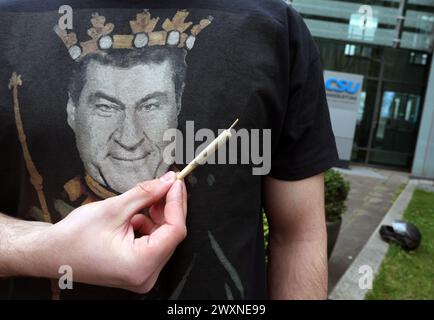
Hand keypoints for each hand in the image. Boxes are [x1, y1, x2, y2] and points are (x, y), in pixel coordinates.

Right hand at [26, 171, 186, 292]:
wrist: (50, 253)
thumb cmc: (73, 237)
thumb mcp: (114, 208)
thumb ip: (146, 193)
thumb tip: (168, 181)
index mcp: (140, 265)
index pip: (175, 231)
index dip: (177, 203)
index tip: (176, 181)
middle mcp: (145, 275)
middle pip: (172, 235)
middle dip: (169, 207)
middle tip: (166, 183)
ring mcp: (142, 275)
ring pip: (164, 237)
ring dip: (159, 215)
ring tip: (147, 199)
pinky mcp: (137, 269)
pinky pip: (154, 243)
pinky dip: (150, 225)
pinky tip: (136, 215)